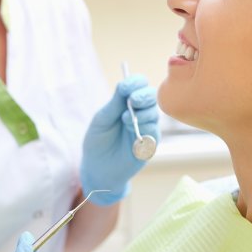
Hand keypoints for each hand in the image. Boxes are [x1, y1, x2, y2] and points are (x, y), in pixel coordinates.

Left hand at [80, 75, 159, 204]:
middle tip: (133, 100)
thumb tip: (124, 84)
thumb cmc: (98, 141)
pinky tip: (132, 133)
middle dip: (143, 96)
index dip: (135, 82)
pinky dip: (144, 129)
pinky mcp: (150, 144)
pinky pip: (154, 132)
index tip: (126, 87)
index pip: (139, 85)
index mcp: (127, 103)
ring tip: (124, 121)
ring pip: (154, 113)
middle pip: (151, 96)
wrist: (97, 168)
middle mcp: (140, 112)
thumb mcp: (102, 119)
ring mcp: (147, 128)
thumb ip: (115, 103)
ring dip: (141, 114)